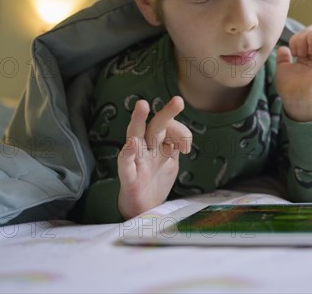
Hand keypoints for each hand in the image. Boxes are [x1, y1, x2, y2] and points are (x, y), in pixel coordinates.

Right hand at [117, 96, 191, 218]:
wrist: (143, 211)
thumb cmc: (155, 181)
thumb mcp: (170, 162)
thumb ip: (175, 145)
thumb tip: (184, 138)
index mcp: (158, 145)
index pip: (169, 129)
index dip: (181, 132)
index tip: (186, 147)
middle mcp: (147, 149)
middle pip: (155, 126)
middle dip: (166, 113)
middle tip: (178, 101)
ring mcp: (136, 161)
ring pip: (135, 136)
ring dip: (139, 120)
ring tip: (142, 105)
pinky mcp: (128, 178)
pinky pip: (125, 163)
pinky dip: (128, 153)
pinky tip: (132, 144)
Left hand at [275, 23, 311, 121]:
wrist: (298, 96)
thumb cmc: (291, 87)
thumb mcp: (283, 68)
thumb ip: (283, 58)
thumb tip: (284, 49)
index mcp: (311, 54)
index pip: (307, 31)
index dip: (297, 38)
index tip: (294, 54)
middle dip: (303, 37)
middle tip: (300, 54)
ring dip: (310, 39)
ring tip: (307, 54)